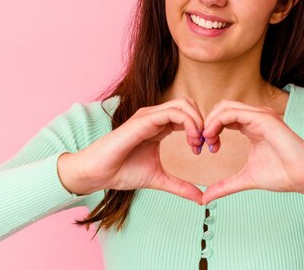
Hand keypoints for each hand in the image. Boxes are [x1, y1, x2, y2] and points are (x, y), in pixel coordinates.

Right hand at [57, 98, 206, 203]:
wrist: (97, 173)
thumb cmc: (122, 172)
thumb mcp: (159, 179)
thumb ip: (180, 186)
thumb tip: (201, 198)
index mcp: (159, 126)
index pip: (188, 115)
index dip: (201, 128)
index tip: (205, 149)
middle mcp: (155, 116)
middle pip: (189, 104)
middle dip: (203, 121)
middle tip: (205, 144)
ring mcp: (149, 116)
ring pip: (183, 104)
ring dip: (198, 121)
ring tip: (198, 142)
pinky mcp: (143, 120)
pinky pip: (172, 112)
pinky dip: (188, 123)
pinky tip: (192, 140)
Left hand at [200, 100, 303, 203]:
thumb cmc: (282, 175)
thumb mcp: (246, 179)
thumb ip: (225, 186)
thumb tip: (205, 199)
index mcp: (252, 126)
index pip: (224, 117)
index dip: (209, 129)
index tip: (203, 148)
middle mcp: (256, 117)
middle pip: (222, 108)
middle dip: (206, 123)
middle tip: (201, 143)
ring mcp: (260, 116)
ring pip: (226, 106)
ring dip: (210, 121)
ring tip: (206, 140)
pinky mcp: (264, 119)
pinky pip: (234, 112)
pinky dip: (218, 121)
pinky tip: (213, 136)